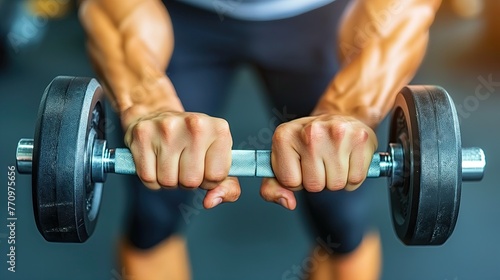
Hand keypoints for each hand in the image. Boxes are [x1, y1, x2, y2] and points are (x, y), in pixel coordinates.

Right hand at [122, 108, 240, 208]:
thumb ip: (227, 186)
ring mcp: (167, 128)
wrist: (158, 115)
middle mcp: (195, 125)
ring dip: (169, 181)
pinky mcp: (143, 134)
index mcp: (219, 130)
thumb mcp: (218, 159)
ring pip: (168, 182)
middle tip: (184, 165)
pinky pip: (148, 178)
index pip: (216, 176)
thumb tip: (211, 201)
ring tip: (170, 162)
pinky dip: (152, 178)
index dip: (208, 180)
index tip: (204, 167)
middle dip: (187, 182)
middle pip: (191, 181)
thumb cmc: (192, 141)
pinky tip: (156, 162)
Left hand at [260, 114, 376, 209]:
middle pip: (315, 185)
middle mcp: (310, 132)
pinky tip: (348, 159)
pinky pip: (356, 179)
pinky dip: (353, 176)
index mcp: (285, 136)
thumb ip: (272, 187)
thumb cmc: (308, 142)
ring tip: (334, 160)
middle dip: (318, 181)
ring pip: (336, 184)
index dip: (297, 180)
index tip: (301, 165)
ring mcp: (337, 133)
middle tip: (320, 162)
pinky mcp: (360, 138)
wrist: (338, 117)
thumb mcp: (282, 160)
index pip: (290, 182)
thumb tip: (288, 203)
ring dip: (336, 179)